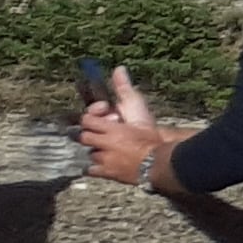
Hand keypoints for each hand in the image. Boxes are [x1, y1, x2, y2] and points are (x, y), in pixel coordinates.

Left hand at [76, 70, 166, 187]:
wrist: (158, 164)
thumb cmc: (150, 138)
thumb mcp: (139, 109)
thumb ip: (125, 89)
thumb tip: (118, 69)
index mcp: (110, 128)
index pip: (87, 119)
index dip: (93, 116)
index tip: (104, 117)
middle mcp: (102, 144)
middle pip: (84, 137)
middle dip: (92, 134)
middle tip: (103, 134)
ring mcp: (103, 160)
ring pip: (89, 153)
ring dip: (96, 150)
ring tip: (108, 149)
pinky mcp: (107, 173)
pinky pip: (91, 170)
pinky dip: (94, 167)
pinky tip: (103, 164)